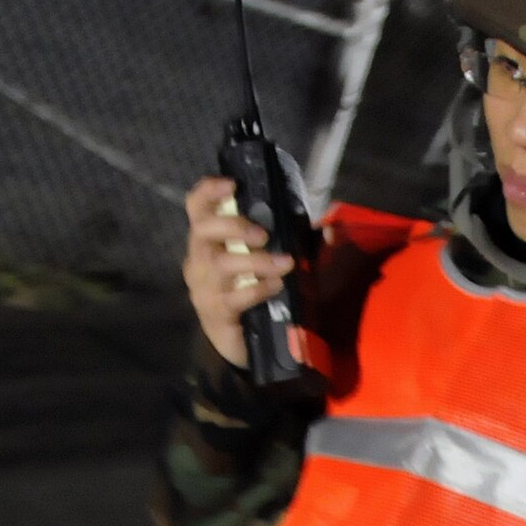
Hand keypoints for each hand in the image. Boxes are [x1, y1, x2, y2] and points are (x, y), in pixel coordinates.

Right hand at [182, 176, 296, 368]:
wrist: (236, 340)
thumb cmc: (248, 290)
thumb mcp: (261, 261)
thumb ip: (285, 242)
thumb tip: (330, 232)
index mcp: (206, 240)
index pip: (196, 206)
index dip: (209, 190)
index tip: (233, 184)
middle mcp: (198, 259)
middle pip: (203, 230)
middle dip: (234, 226)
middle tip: (263, 235)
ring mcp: (203, 287)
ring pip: (222, 264)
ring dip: (257, 261)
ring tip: (285, 264)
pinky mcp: (215, 312)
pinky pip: (236, 296)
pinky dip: (259, 289)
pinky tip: (276, 287)